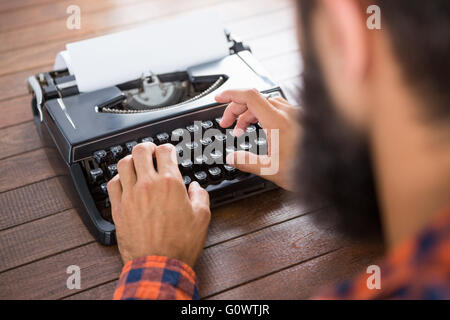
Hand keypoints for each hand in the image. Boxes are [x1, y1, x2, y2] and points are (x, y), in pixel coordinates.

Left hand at [107, 142, 210, 267]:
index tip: (168, 151)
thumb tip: (195, 188)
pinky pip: (112, 184)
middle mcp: (147, 185)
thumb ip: (201, 196)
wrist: (159, 264)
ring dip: (131, 160)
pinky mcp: (118, 208)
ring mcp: (130, 196)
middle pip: (140, 151)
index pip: (165, 151)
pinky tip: (124, 182)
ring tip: (137, 163)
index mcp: (170, 183)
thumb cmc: (179, 244)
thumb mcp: (202, 218)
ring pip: (123, 164)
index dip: (168, 148)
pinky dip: (118, 178)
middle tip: (151, 151)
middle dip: (147, 147)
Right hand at [215, 89, 301, 190]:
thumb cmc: (308, 170)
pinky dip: (262, 113)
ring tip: (241, 130)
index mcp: (278, 121)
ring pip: (265, 102)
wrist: (331, 170)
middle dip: (236, 109)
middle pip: (254, 99)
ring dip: (249, 112)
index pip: (249, 96)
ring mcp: (295, 113)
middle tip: (227, 124)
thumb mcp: (271, 170)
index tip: (218, 98)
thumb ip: (247, 162)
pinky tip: (260, 127)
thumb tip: (231, 158)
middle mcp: (287, 112)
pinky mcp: (300, 117)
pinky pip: (276, 107)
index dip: (230, 95)